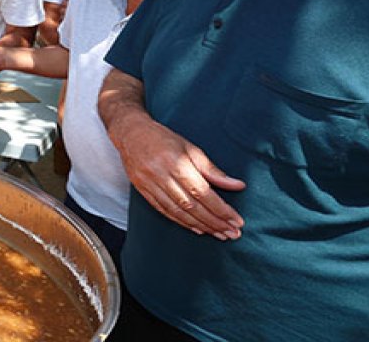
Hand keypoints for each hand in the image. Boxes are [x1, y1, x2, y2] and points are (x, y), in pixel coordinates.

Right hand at [115, 116, 245, 238]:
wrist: (130, 133)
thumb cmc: (163, 138)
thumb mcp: (190, 148)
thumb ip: (212, 170)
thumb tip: (238, 185)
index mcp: (176, 162)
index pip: (202, 192)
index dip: (220, 209)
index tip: (237, 220)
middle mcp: (162, 176)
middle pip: (191, 206)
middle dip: (214, 222)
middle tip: (233, 233)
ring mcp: (150, 185)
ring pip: (178, 212)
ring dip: (201, 226)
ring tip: (219, 234)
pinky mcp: (143, 191)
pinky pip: (164, 211)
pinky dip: (182, 222)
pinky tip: (197, 229)